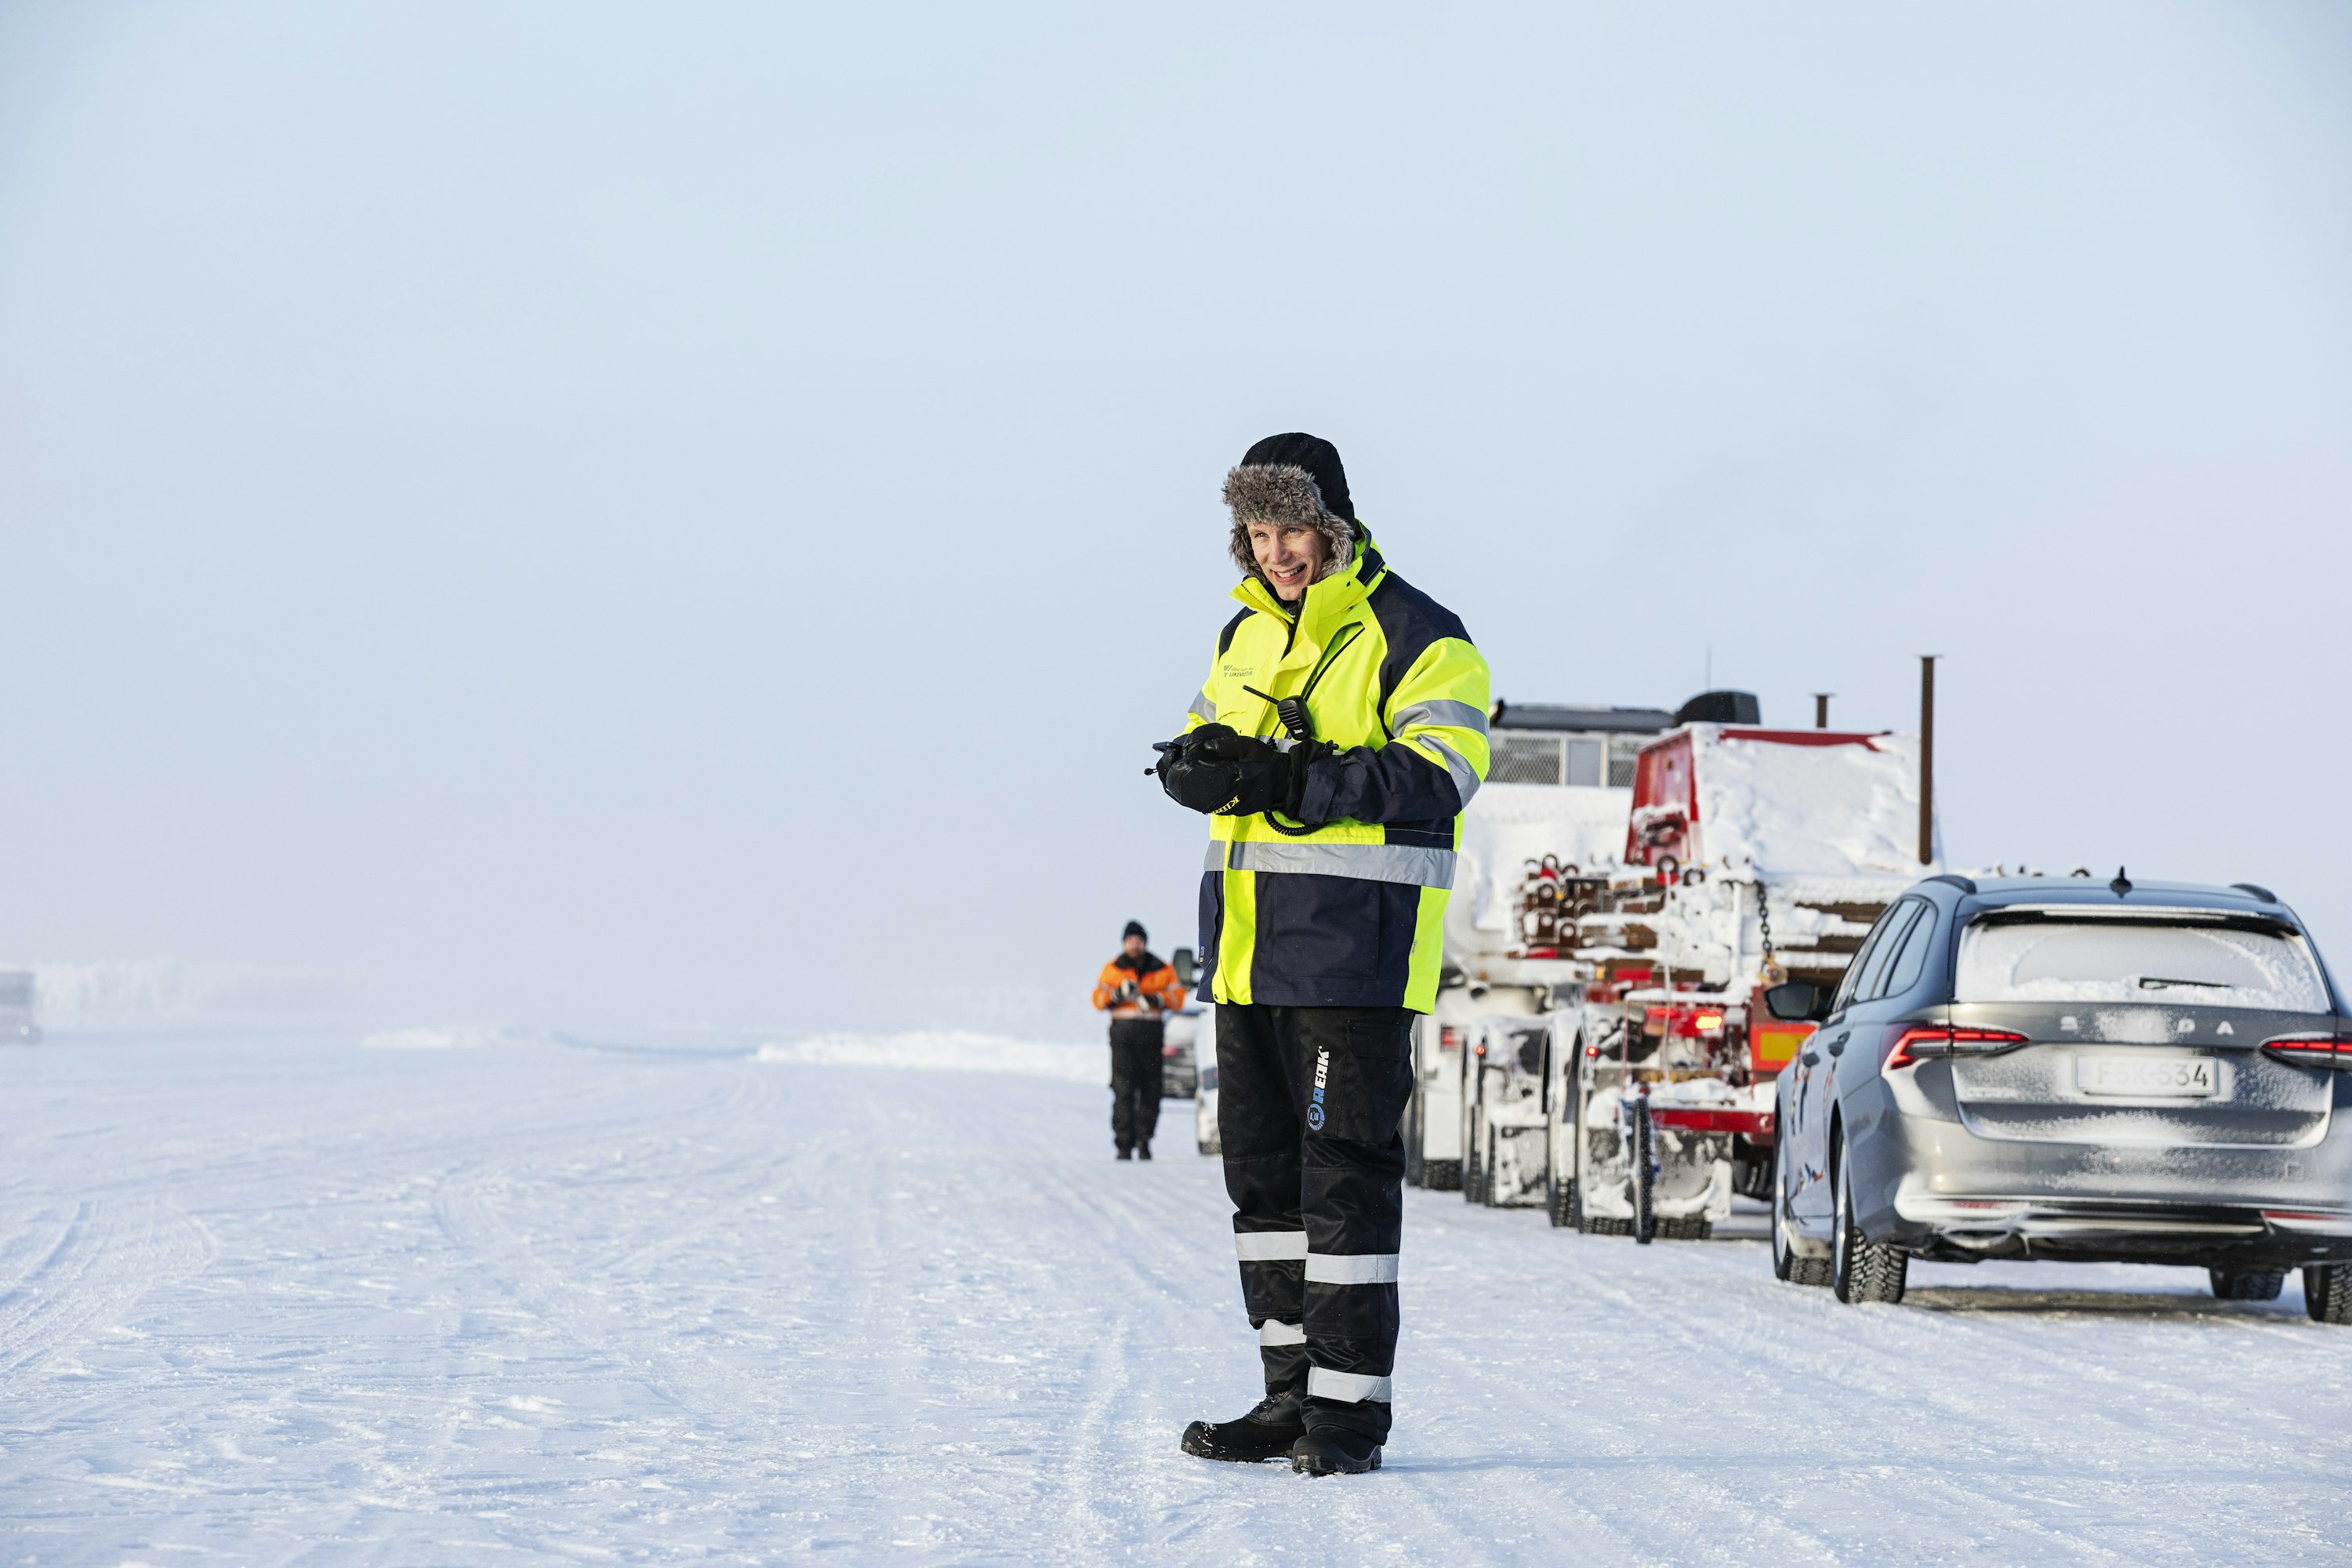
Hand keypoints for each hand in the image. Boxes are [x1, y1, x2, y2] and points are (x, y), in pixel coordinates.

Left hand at [1160, 726, 1333, 820]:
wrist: (1281, 785)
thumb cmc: (1265, 766)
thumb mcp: (1247, 747)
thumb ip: (1224, 745)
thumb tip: (1203, 746)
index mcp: (1222, 782)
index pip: (1188, 777)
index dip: (1174, 766)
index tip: (1171, 753)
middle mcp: (1216, 798)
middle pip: (1181, 791)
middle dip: (1169, 774)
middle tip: (1166, 759)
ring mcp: (1217, 806)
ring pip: (1185, 799)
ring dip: (1175, 783)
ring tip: (1170, 766)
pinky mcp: (1219, 808)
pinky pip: (1195, 801)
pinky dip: (1185, 789)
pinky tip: (1183, 776)